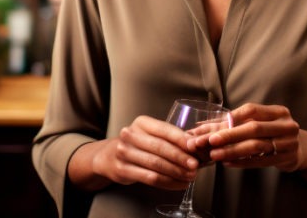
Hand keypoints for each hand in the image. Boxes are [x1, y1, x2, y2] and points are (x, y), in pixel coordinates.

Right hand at [80, 114, 200, 190]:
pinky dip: (168, 182)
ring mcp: (124, 152)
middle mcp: (130, 135)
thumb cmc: (138, 144)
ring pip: (155, 164)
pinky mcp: (123, 170)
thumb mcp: (152, 135)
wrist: (110, 156)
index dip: (181, 139)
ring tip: (190, 176)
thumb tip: (196, 143)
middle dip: (180, 158)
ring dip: (176, 172)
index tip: (195, 147)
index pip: (164, 130)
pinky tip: (179, 184)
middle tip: (195, 165)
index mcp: (141, 123)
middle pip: (160, 148)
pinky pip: (150, 178)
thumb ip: (172, 138)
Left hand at [205, 102, 300, 170]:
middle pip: (254, 128)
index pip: (252, 110)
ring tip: (215, 155)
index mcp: (278, 111)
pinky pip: (261, 161)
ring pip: (257, 146)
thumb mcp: (260, 122)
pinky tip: (228, 163)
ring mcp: (289, 142)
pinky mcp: (287, 159)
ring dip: (233, 150)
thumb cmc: (273, 132)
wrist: (301, 149)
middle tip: (210, 141)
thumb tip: (201, 126)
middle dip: (229, 135)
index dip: (232, 116)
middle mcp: (286, 125)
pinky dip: (243, 162)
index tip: (213, 124)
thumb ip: (234, 123)